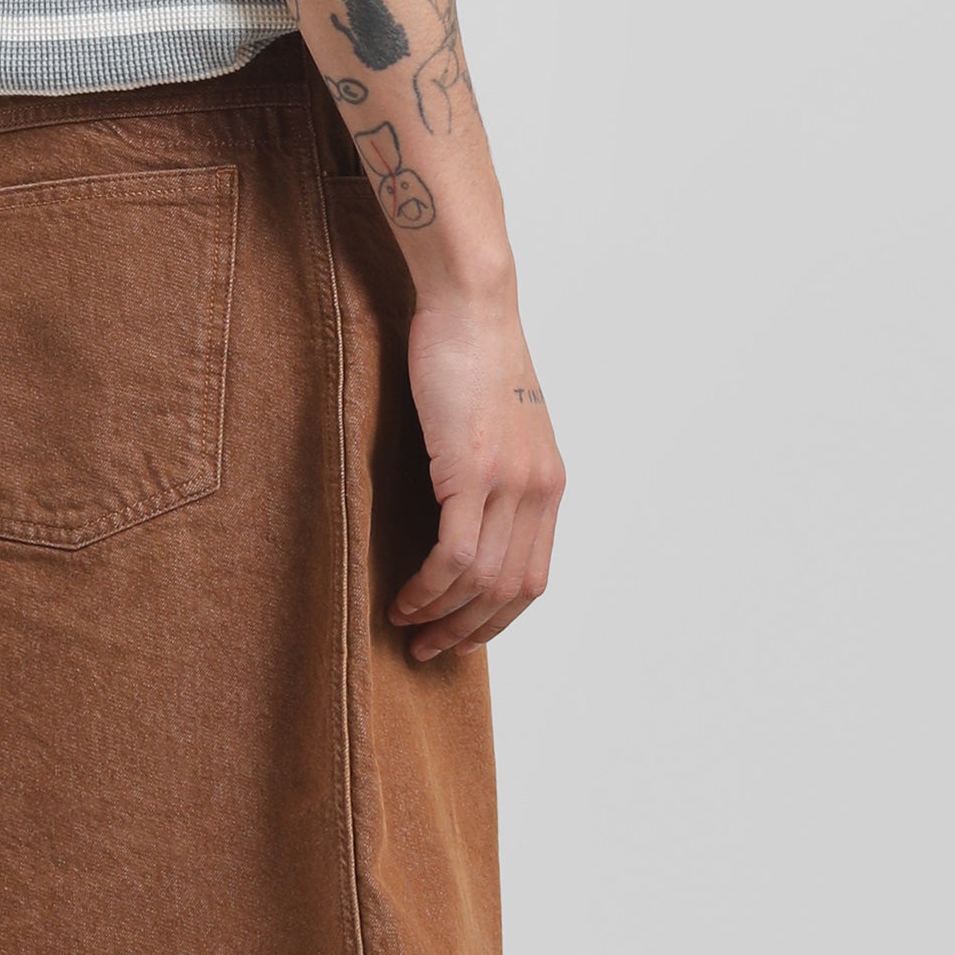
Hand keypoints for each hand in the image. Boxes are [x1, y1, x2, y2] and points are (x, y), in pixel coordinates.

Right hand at [390, 288, 564, 661]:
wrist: (471, 305)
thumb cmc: (472, 355)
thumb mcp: (497, 424)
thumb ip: (493, 472)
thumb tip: (464, 512)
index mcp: (549, 484)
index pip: (533, 577)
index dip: (496, 618)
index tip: (460, 635)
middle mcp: (539, 491)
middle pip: (511, 591)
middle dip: (468, 631)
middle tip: (428, 649)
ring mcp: (511, 483)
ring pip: (482, 581)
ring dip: (442, 615)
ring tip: (405, 624)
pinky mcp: (475, 471)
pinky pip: (455, 555)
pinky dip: (429, 588)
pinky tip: (405, 597)